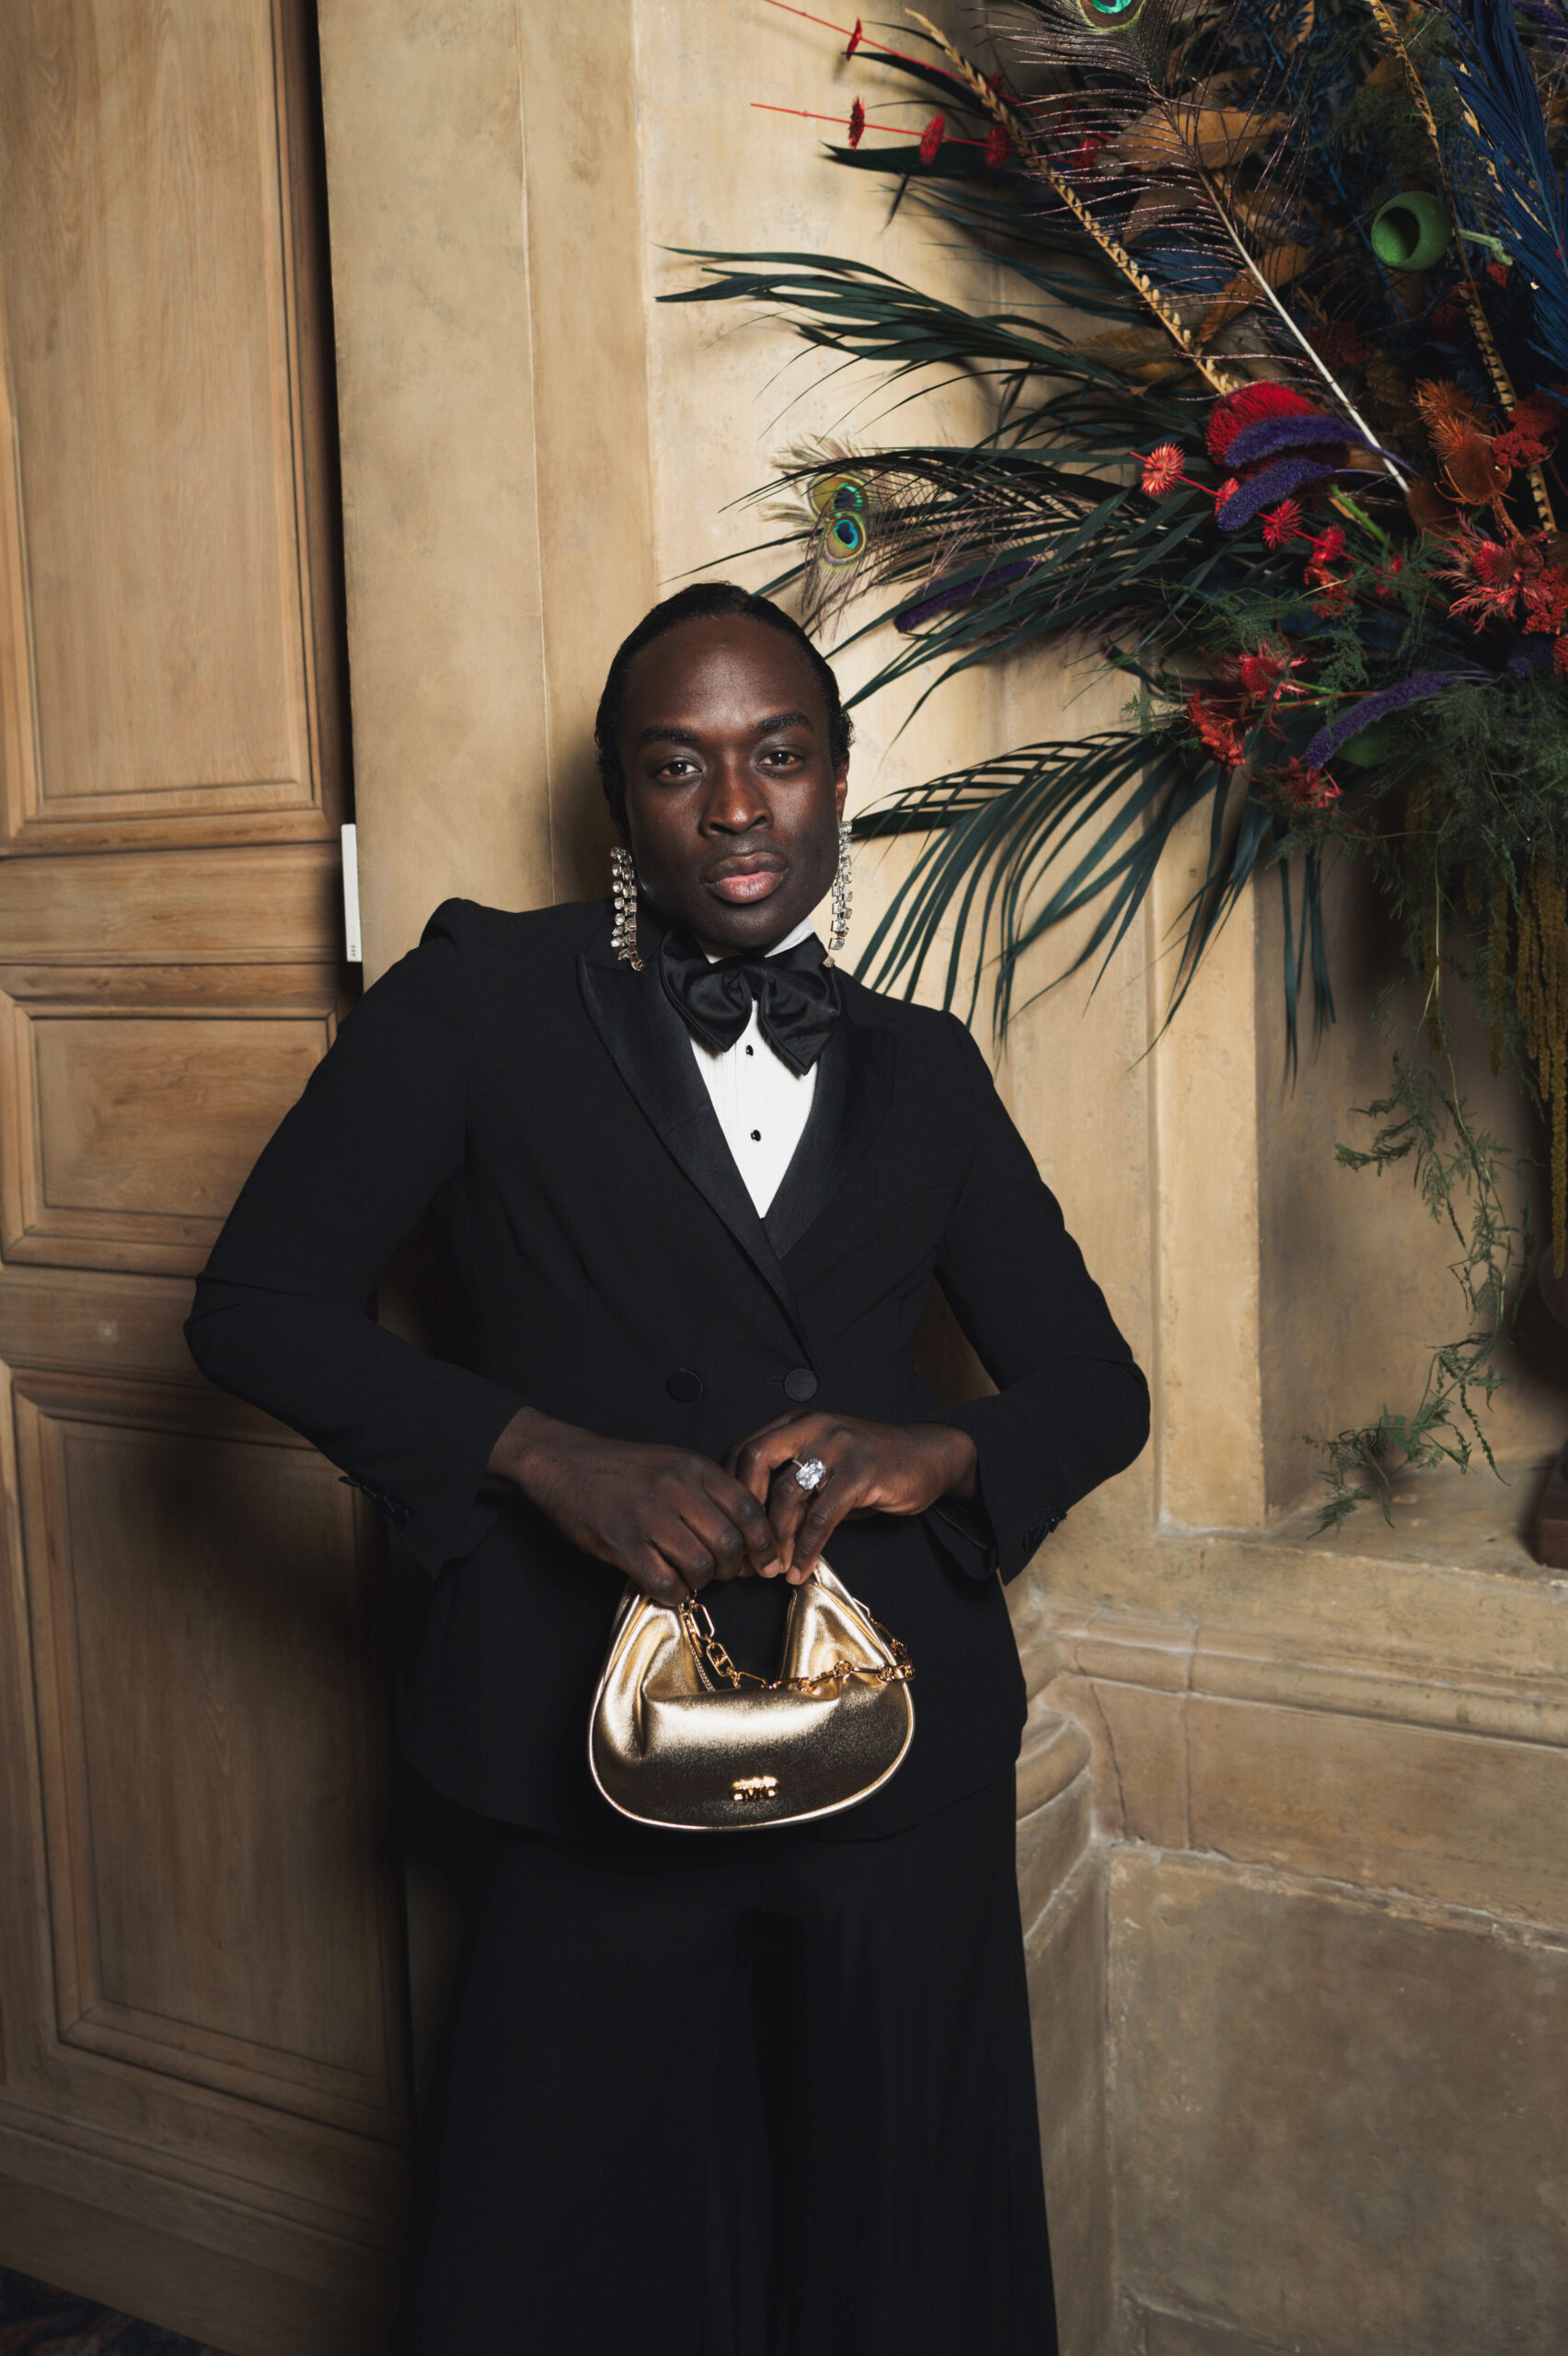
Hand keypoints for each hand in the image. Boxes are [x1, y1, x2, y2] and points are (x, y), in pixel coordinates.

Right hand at [487, 1406, 781, 1605]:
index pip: (749, 1509)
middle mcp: (677, 1490)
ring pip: (701, 1566)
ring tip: (690, 1575)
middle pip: (729, 1543)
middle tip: (724, 1573)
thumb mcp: (674, 1462)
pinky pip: (664, 1582)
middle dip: (733, 1568)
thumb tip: (746, 1532)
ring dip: (702, 1580)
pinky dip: (673, 1592)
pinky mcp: (623, 1544)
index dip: (765, 1543)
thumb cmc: (622, 1467)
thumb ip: (709, 1490)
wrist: (565, 1463)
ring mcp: (649, 1518)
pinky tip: (666, 1583)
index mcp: (694, 1468)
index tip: (768, 1563)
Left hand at [725, 1413, 977, 1578]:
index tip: (730, 1530)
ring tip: (774, 1569)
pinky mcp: (860, 1471)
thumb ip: (793, 1492)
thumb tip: (756, 1536)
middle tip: (746, 1550)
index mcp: (796, 1422)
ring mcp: (837, 1445)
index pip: (744, 1450)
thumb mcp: (825, 1472)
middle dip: (745, 1512)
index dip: (731, 1493)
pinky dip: (807, 1547)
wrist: (929, 1456)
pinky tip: (802, 1569)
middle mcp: (812, 1426)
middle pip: (755, 1461)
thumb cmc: (872, 1468)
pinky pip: (822, 1515)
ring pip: (787, 1492)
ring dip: (776, 1539)